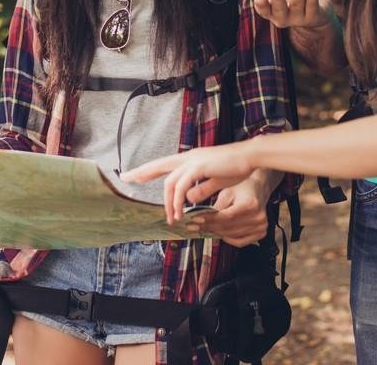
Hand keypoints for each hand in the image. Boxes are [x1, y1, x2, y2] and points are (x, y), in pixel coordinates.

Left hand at [122, 141, 256, 225]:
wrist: (250, 157)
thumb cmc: (235, 167)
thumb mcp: (214, 181)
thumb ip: (200, 188)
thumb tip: (188, 199)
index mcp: (190, 158)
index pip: (163, 164)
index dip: (146, 169)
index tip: (131, 174)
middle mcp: (188, 157)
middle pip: (159, 166)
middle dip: (141, 173)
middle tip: (126, 178)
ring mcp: (193, 160)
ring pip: (170, 182)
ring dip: (169, 202)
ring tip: (172, 218)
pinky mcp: (199, 166)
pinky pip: (182, 186)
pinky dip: (179, 200)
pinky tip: (181, 212)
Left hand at [190, 174, 270, 246]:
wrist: (258, 187)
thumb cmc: (241, 185)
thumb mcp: (226, 188)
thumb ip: (215, 203)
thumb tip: (198, 215)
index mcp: (250, 204)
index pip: (225, 216)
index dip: (208, 219)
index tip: (194, 220)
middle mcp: (258, 217)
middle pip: (227, 227)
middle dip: (208, 227)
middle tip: (192, 226)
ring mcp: (261, 227)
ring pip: (231, 235)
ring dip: (215, 233)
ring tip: (202, 229)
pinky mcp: (261, 233)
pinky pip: (239, 242)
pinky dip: (227, 238)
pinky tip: (217, 232)